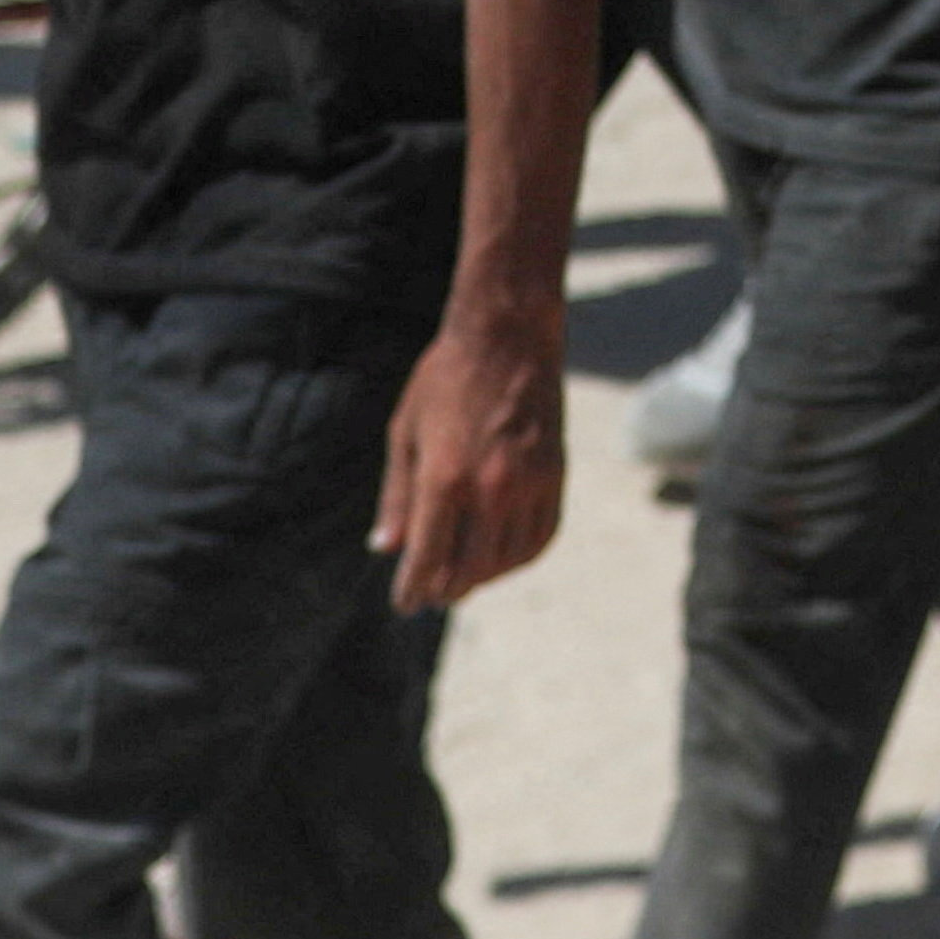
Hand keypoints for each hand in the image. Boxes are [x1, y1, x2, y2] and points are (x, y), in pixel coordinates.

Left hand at [372, 304, 567, 611]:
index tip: (405, 603)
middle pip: (468, 570)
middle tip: (432, 594)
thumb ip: (397, 497)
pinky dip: (521, 556)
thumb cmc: (445, 379)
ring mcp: (528, 482)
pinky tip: (503, 555)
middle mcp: (489, 487)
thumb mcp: (405, 433)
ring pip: (508, 559)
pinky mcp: (555, 473)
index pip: (426, 559)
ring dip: (484, 577)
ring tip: (466, 576)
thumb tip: (384, 550)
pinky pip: (542, 535)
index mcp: (444, 478)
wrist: (508, 335)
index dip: (412, 590)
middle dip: (446, 589)